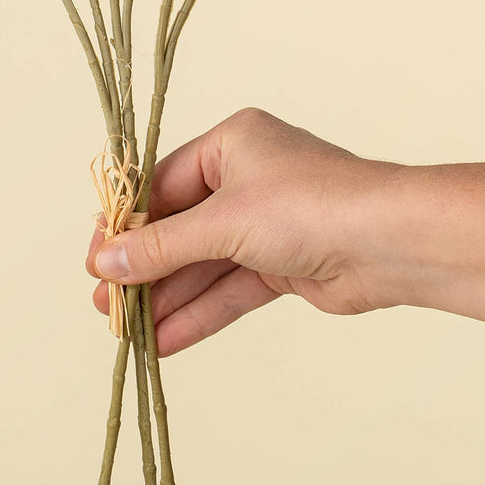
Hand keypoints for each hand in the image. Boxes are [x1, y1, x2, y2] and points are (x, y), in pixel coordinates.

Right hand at [88, 108, 409, 355]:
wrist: (390, 244)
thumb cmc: (310, 207)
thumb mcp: (222, 223)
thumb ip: (161, 246)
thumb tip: (106, 262)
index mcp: (231, 144)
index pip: (161, 184)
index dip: (126, 225)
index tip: (94, 261)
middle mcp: (248, 179)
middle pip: (180, 229)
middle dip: (143, 270)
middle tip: (104, 305)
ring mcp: (267, 225)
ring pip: (204, 265)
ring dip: (167, 298)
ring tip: (127, 333)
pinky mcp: (284, 266)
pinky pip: (231, 289)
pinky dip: (200, 313)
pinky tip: (165, 340)